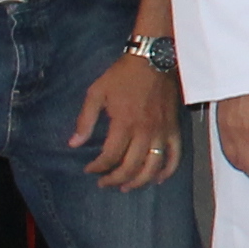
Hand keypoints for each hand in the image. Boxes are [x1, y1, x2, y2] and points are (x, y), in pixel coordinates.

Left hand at [74, 52, 182, 190]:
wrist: (153, 60)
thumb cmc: (122, 76)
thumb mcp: (96, 93)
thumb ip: (85, 120)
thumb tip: (74, 143)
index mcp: (124, 124)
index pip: (110, 157)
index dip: (97, 168)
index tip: (89, 169)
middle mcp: (144, 132)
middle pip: (131, 167)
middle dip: (115, 179)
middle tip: (104, 183)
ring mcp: (162, 132)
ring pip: (152, 167)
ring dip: (139, 182)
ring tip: (127, 187)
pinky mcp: (174, 129)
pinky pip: (174, 156)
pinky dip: (167, 171)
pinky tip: (157, 179)